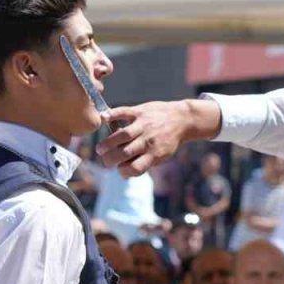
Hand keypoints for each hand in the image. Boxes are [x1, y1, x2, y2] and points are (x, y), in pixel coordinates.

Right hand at [96, 100, 220, 177]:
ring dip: (108, 143)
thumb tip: (124, 172)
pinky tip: (103, 118)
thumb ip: (145, 162)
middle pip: (126, 153)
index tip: (120, 169)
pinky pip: (124, 112)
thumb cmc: (168, 140)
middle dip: (111, 159)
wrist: (183, 119)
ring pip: (123, 135)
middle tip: (105, 160)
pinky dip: (112, 114)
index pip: (135, 168)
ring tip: (100, 150)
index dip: (124, 172)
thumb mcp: (162, 155)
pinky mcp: (140, 111)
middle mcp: (148, 141)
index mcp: (154, 154)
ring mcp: (144, 125)